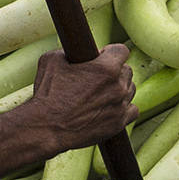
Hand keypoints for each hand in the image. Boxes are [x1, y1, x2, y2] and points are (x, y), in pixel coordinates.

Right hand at [21, 42, 137, 151]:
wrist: (47, 128)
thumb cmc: (47, 94)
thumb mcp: (51, 60)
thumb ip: (68, 51)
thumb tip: (73, 52)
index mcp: (106, 68)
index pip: (122, 51)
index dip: (110, 52)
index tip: (101, 56)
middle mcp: (118, 86)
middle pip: (126, 71)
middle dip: (114, 71)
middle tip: (98, 77)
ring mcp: (120, 106)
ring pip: (130, 89)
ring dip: (119, 89)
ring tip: (102, 94)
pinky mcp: (119, 123)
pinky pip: (132, 109)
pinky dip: (123, 108)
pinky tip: (111, 107)